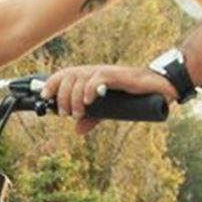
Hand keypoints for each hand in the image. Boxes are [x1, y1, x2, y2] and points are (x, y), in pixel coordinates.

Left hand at [42, 63, 173, 134]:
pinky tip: (89, 101)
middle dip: (61, 96)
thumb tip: (77, 130)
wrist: (157, 88)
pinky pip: (98, 78)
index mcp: (89, 77)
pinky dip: (90, 89)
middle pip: (68, 76)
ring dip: (73, 97)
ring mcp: (105, 72)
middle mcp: (94, 72)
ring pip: (80, 78)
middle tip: (65, 114)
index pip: (65, 75)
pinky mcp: (117, 75)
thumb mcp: (108, 110)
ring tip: (77, 113)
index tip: (44, 98)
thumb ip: (92, 118)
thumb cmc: (132, 96)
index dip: (51, 84)